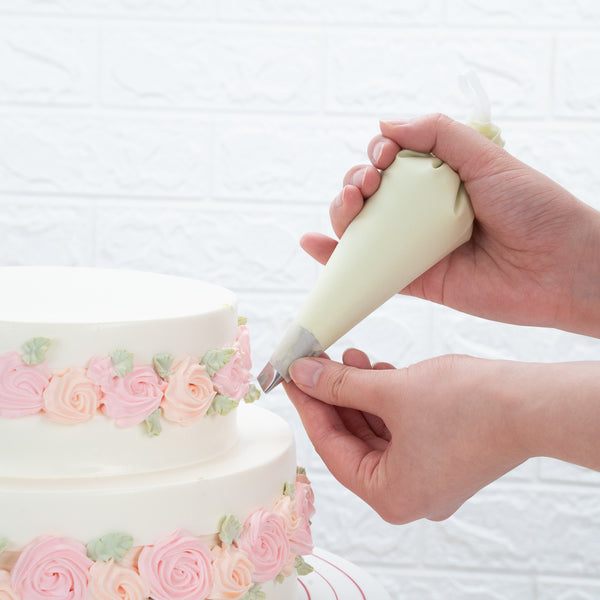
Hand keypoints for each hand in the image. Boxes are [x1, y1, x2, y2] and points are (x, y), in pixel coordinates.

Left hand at [285, 351, 599, 523]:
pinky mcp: (442, 455)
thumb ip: (340, 385)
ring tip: (349, 357)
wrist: (534, 403)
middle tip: (316, 363)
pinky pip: (399, 428)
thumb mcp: (391, 391)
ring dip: (359, 393)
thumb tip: (302, 375)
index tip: (291, 378)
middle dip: (334, 396)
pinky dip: (384, 400)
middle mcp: (408, 494)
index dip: (309, 406)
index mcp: (391, 496)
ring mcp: (427, 476)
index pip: (332, 447)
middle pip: (353, 439)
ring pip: (376, 430)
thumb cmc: (471, 406)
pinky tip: (375, 370)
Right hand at [301, 114, 599, 337]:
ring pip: (363, 229)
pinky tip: (314, 245)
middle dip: (355, 183)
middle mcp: (423, 212)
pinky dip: (336, 260)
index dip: (377, 154)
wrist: (560, 269)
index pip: (393, 161)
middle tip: (366, 184)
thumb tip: (384, 125)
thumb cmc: (535, 209)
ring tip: (348, 206)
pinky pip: (369, 271)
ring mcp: (415, 247)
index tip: (383, 155)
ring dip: (341, 213)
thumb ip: (439, 134)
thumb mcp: (488, 157)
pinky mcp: (414, 280)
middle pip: (371, 195)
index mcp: (441, 179)